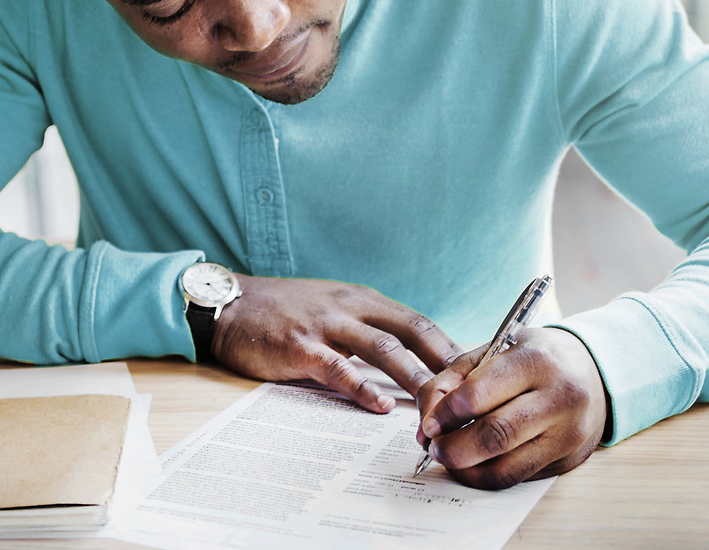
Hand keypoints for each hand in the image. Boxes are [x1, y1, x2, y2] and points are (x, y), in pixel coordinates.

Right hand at [211, 275, 460, 412]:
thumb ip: (369, 331)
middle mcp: (352, 308)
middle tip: (472, 394)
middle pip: (413, 332)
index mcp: (365, 300)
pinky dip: (362, 388)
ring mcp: (326, 325)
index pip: (420, 322)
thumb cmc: (287, 314)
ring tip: (438, 405)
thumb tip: (412, 364)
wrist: (231, 305)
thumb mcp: (336, 311)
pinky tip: (380, 407)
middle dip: (445, 364)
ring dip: (414, 378)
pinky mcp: (299, 347)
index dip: (451, 348)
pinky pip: (338, 368)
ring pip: (384, 349)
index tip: (477, 375)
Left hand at [415, 327, 607, 488]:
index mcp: (536, 360)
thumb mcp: (496, 350)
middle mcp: (559, 398)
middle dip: (453, 449)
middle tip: (434, 448)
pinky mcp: (568, 460)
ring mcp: (568, 433)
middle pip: (494, 436)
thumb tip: (428, 421)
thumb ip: (454, 378)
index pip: (479, 394)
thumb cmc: (535, 359)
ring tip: (450, 459)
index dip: (446, 414)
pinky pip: (518, 477)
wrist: (593, 373)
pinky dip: (487, 476)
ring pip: (506, 467)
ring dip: (467, 470)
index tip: (429, 424)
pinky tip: (474, 465)